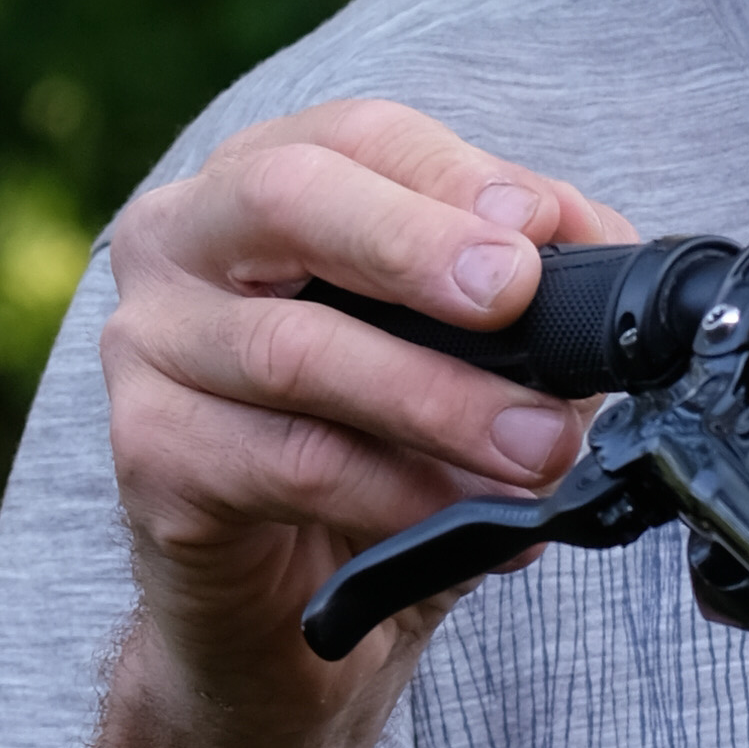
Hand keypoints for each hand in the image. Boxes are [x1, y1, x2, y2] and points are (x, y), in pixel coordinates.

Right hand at [101, 99, 639, 747]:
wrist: (284, 611)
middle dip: (416, 245)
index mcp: (263, 179)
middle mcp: (181, 242)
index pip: (356, 136)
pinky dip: (396, 492)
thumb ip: (523, 286)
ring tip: (543, 448)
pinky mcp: (150, 459)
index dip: (451, 174)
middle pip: (287, 198)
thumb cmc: (377, 444)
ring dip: (438, 400)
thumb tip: (599, 253)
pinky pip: (287, 465)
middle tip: (516, 295)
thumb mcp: (463, 348)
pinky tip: (469, 517)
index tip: (539, 225)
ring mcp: (149, 348)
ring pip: (296, 351)